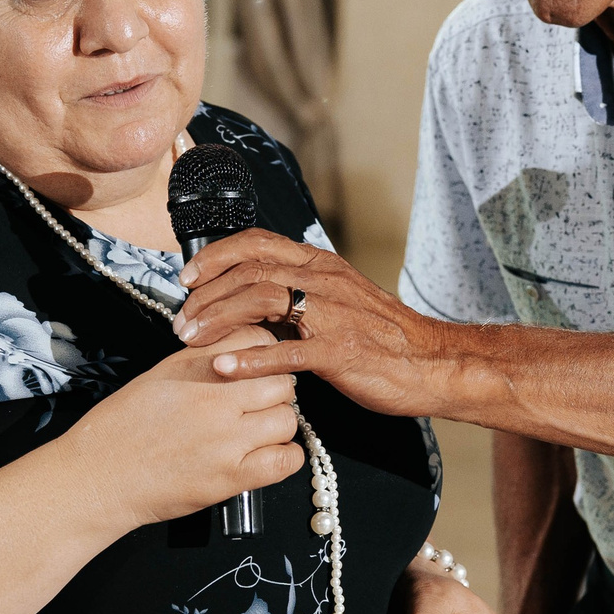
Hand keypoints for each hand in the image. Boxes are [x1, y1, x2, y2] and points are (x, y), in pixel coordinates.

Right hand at [72, 326, 300, 527]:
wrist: (97, 476)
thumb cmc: (121, 428)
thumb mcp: (160, 375)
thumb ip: (203, 360)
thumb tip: (241, 353)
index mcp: (196, 369)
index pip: (259, 341)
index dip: (262, 355)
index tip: (255, 368)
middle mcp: (215, 400)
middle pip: (282, 382)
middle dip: (274, 390)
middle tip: (257, 404)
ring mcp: (227, 441)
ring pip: (288, 420)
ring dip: (278, 425)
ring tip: (255, 432)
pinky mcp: (231, 478)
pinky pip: (287, 460)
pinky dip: (283, 457)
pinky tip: (264, 456)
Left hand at [175, 231, 444, 415]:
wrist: (432, 362)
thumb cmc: (383, 337)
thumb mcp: (340, 299)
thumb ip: (300, 291)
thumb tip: (252, 296)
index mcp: (321, 265)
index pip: (257, 243)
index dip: (215, 257)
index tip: (187, 279)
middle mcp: (324, 281)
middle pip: (249, 270)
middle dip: (205, 294)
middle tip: (180, 319)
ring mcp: (333, 314)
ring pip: (261, 301)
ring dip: (217, 320)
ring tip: (191, 340)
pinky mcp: (340, 351)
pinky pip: (286, 352)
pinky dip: (249, 359)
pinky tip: (223, 369)